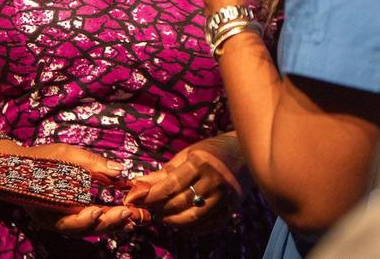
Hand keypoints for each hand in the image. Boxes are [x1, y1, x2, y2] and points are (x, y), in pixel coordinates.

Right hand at [0, 142, 149, 235]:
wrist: (15, 166)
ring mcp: (60, 221)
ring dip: (109, 225)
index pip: (69, 221)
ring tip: (131, 221)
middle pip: (83, 229)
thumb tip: (119, 170)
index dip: (87, 218)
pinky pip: (86, 223)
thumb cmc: (39, 158)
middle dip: (107, 223)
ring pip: (87, 229)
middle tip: (128, 214)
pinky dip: (104, 221)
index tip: (101, 210)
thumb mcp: (64, 154)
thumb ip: (92, 163)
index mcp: (47, 209)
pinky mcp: (67, 216)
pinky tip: (121, 218)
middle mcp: (54, 221)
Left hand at [123, 135, 244, 231]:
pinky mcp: (232, 208)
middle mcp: (214, 180)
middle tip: (148, 209)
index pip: (170, 186)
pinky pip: (208, 225)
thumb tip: (138, 186)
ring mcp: (225, 196)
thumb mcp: (186, 155)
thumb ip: (163, 173)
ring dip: (173, 221)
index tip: (136, 199)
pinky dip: (191, 228)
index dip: (151, 196)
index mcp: (200, 162)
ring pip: (193, 218)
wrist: (243, 152)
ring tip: (163, 216)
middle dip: (159, 209)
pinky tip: (181, 222)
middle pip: (180, 203)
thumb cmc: (210, 151)